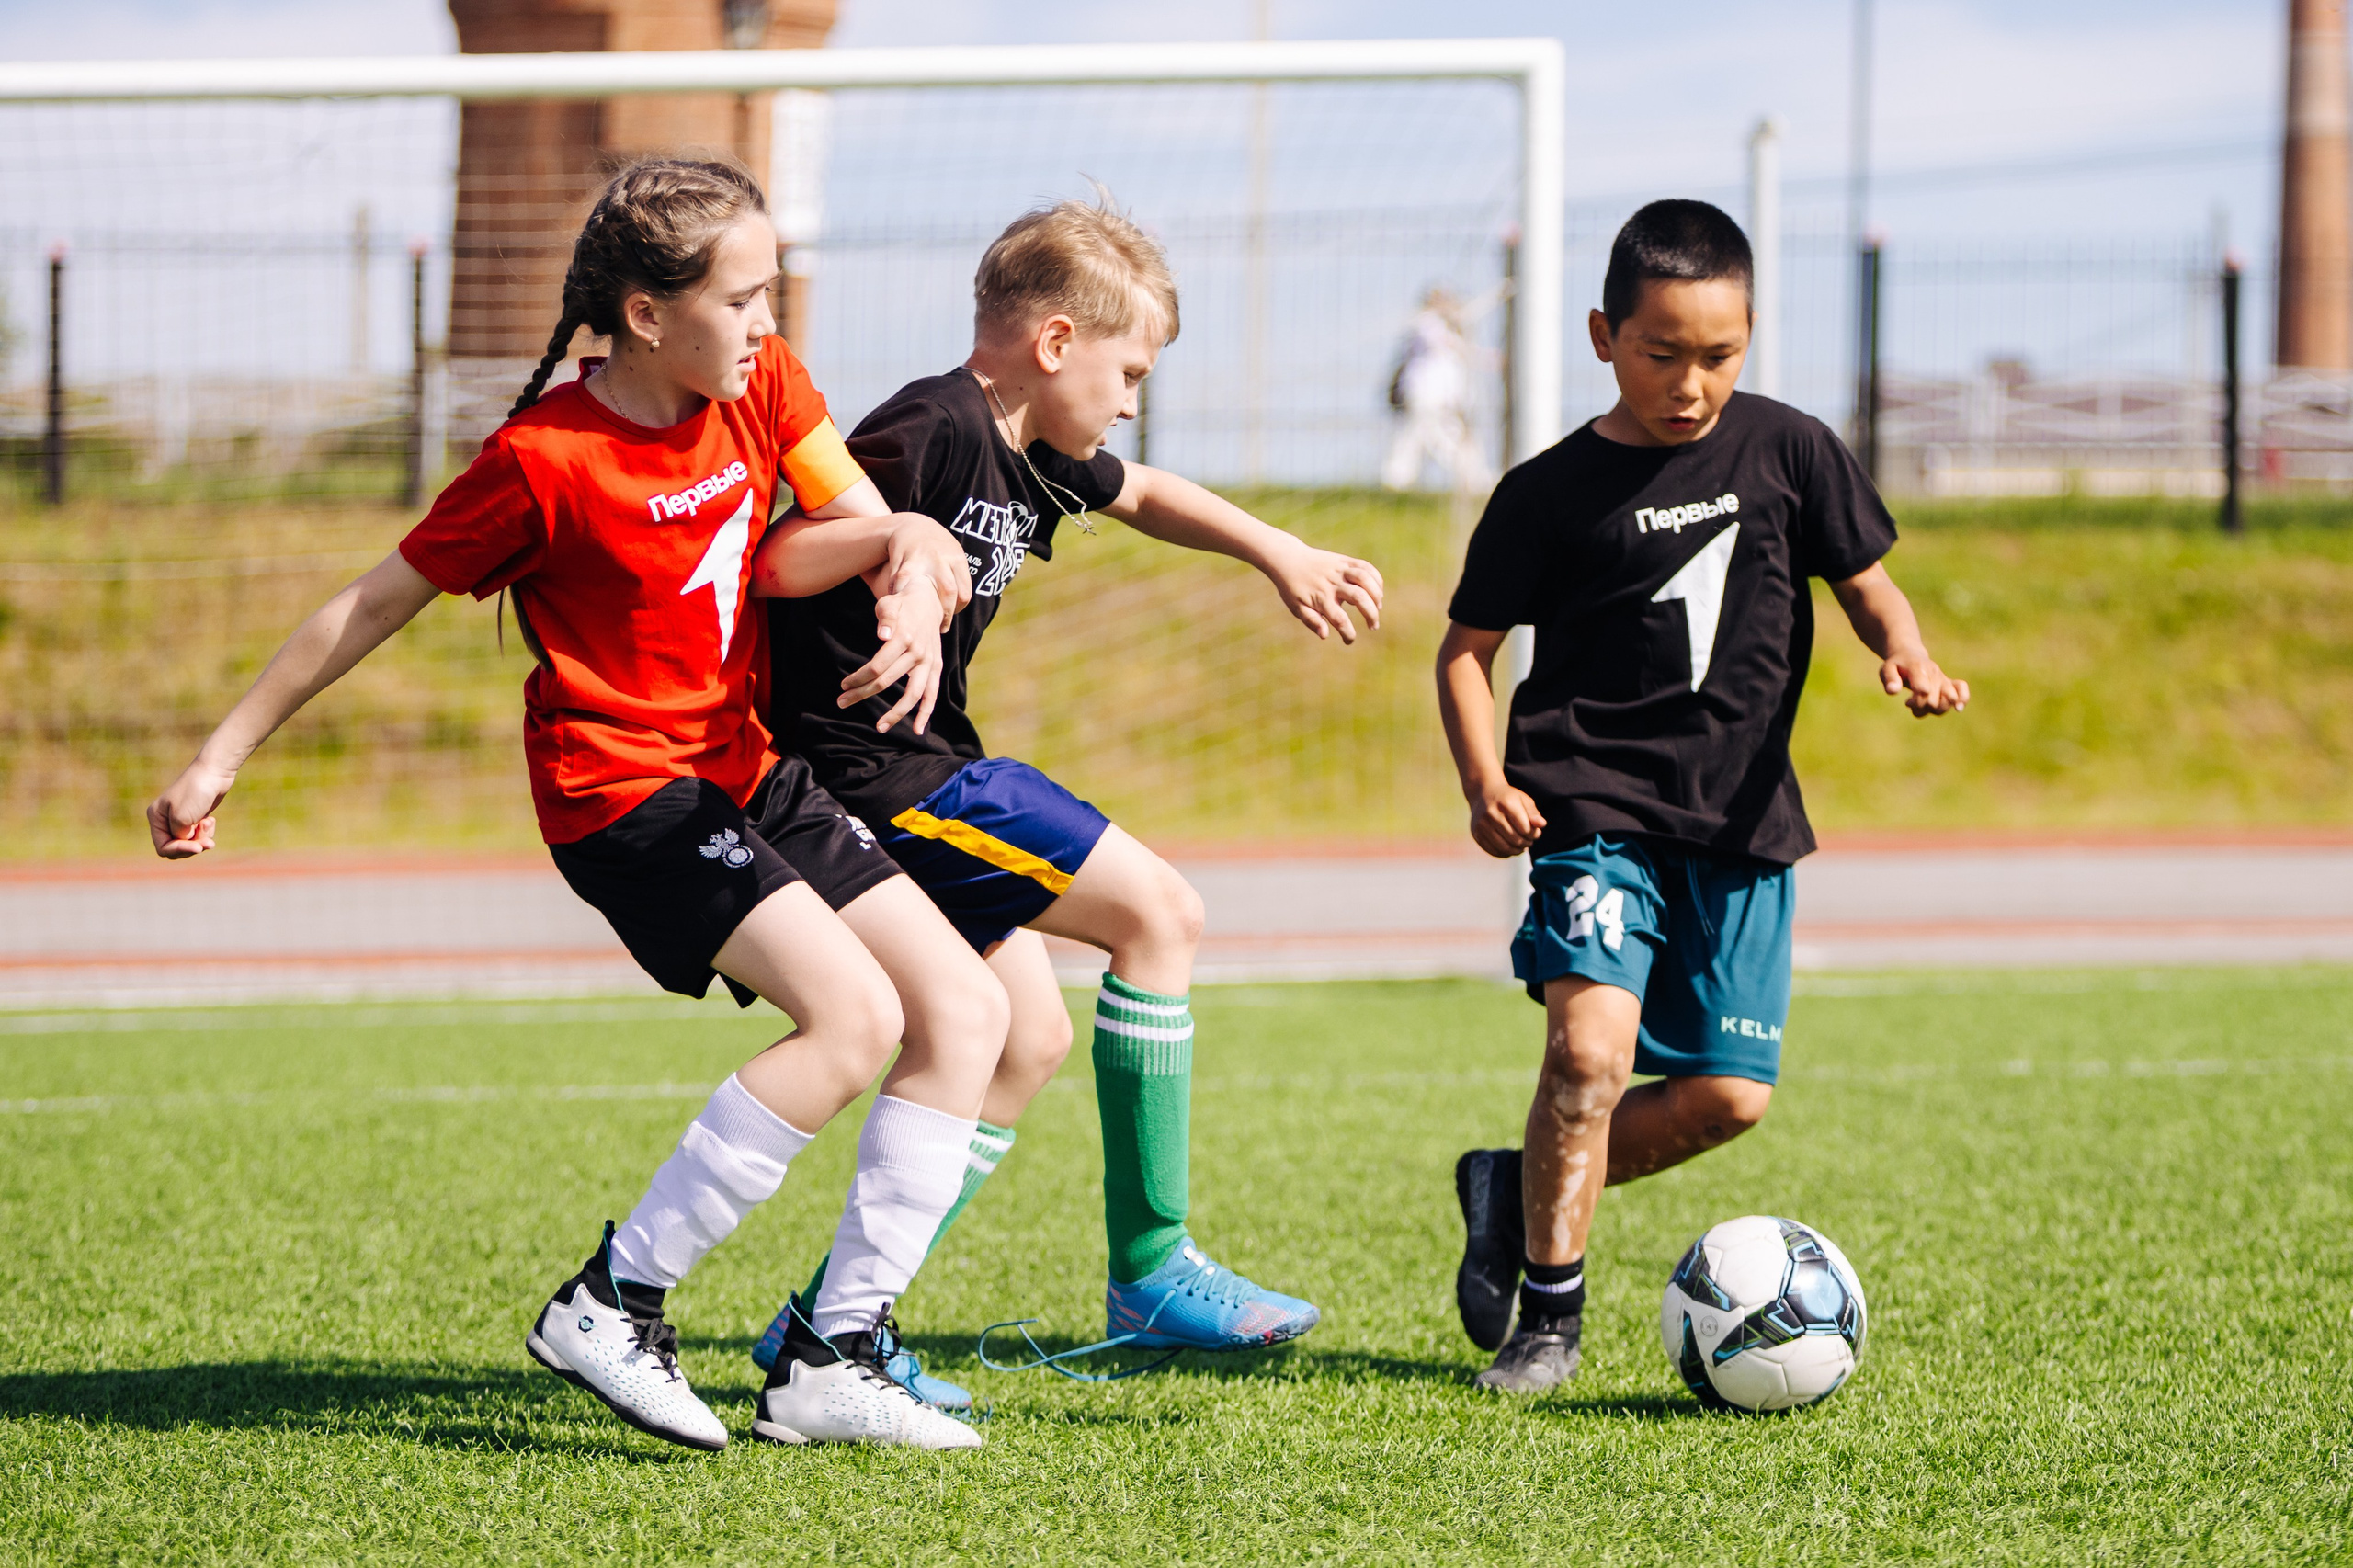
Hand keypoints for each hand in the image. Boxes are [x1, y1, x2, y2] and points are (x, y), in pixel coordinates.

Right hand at [148, 756, 235, 858]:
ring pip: (189, 842)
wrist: (214, 772)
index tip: (198, 847)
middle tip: (208, 842)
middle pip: (176, 847)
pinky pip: (198, 835)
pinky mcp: (194, 817)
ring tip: (208, 823)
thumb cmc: (196, 792)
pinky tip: (210, 819)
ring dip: (201, 838)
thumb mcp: (183, 817)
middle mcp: (164, 819)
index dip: (180, 850)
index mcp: (156, 818)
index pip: (163, 847)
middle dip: (193, 846)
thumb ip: (179, 836)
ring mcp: (180, 818)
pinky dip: (206, 831)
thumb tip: (182, 842)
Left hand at [841, 576, 946, 734]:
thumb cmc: (900, 605)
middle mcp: (918, 652)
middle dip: (862, 693)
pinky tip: (918, 730)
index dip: (859, 678)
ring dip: (896, 713)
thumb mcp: (889, 604)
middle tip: (842, 702)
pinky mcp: (936, 668)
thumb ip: (886, 618)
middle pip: (887, 681)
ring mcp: (929, 662)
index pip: (878, 666)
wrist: (927, 601)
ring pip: (913, 695)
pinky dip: (926, 713)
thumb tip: (882, 635)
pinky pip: (932, 694)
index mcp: (904, 637)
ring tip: (880, 728)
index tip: (844, 685)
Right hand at [882, 514, 971, 631]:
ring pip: (923, 591)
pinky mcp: (901, 562)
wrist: (912, 526)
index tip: (949, 617)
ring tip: (919, 622)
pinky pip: (901, 585)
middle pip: (948, 592)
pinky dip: (900, 598)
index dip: (957, 610)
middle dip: (944, 614)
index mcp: (957, 559)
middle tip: (938, 627)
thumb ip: (958, 579)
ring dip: (921, 610)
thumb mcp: (953, 558)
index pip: (963, 593)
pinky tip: (902, 606)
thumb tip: (960, 606)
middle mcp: (941, 559)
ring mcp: (920, 560)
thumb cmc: (936, 550)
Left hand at [1265, 543, 1382, 643]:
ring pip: (1365, 579)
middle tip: (1373, 626)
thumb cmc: (1292, 588)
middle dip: (1371, 615)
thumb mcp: (1297, 608)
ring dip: (1377, 595)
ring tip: (1378, 606)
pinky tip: (1377, 590)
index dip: (1348, 634)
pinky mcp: (1344, 560)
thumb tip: (1325, 635)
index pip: (1340, 619)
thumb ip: (1312, 621)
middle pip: (1359, 598)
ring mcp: (1339, 570)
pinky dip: (1376, 578)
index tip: (1349, 641)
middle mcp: (1332, 583)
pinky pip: (1365, 566)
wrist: (1288, 559)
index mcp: (1321, 598)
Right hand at [1468, 778, 1545, 858]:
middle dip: (1526, 843)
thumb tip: (1542, 825)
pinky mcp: (1476, 834)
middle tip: (1529, 842)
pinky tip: (1510, 848)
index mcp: (1506, 803)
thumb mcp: (1523, 800)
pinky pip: (1493, 851)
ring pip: (1504, 848)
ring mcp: (1481, 825)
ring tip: (1522, 847)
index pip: (1525, 829)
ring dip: (1517, 851)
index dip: (1534, 834)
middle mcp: (1491, 814)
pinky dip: (1505, 854)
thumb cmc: (1508, 798)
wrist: (1483, 794)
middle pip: (1515, 839)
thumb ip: (1533, 813)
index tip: (1535, 832)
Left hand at [1879, 648, 1968, 716]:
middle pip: (1933, 700)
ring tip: (1923, 705)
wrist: (1909, 655)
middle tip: (1910, 702)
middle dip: (1921, 707)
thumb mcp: (1886, 669)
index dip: (1916, 701)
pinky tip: (1958, 708)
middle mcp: (1933, 673)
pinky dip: (1963, 699)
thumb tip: (1892, 691)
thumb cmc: (1897, 665)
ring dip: (1934, 709)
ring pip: (1948, 700)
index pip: (1923, 689)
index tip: (1907, 702)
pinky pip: (1962, 688)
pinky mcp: (1949, 682)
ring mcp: (1942, 678)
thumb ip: (1889, 679)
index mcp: (1918, 668)